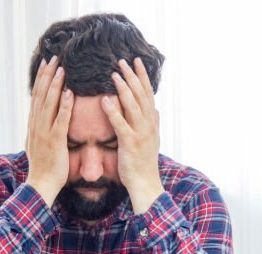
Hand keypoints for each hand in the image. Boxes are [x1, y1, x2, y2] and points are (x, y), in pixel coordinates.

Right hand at [25, 56, 73, 206]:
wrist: (40, 184)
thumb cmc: (43, 167)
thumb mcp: (37, 145)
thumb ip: (39, 130)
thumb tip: (39, 120)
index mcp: (33, 125)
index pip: (36, 97)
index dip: (41, 79)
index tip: (46, 64)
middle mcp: (36, 125)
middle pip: (41, 95)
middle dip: (47, 75)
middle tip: (54, 58)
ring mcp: (44, 133)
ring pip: (49, 103)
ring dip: (55, 84)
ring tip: (62, 68)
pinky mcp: (55, 141)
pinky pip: (60, 120)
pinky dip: (65, 105)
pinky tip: (70, 93)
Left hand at [102, 58, 163, 213]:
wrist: (145, 184)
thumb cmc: (144, 164)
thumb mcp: (152, 141)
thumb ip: (153, 124)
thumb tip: (156, 110)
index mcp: (152, 122)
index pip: (147, 94)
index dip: (142, 77)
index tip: (135, 61)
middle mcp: (148, 125)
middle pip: (141, 95)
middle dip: (132, 76)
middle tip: (122, 60)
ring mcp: (141, 134)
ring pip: (133, 106)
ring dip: (124, 88)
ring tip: (114, 74)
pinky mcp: (130, 144)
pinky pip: (121, 125)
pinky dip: (113, 111)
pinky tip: (105, 100)